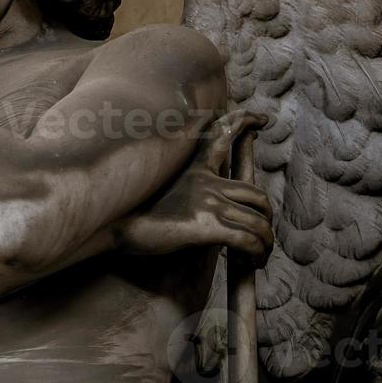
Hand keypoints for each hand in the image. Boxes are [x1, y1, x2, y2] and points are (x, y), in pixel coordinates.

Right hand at [113, 109, 273, 258]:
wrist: (115, 229)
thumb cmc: (134, 216)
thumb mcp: (160, 189)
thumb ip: (186, 187)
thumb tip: (204, 198)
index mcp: (195, 171)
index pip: (223, 135)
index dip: (245, 121)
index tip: (262, 119)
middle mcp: (206, 182)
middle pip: (257, 195)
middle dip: (267, 218)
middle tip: (264, 237)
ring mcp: (208, 203)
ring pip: (258, 222)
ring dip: (265, 242)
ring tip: (259, 257)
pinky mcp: (208, 227)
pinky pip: (248, 239)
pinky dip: (256, 252)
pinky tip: (252, 263)